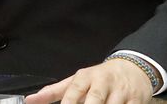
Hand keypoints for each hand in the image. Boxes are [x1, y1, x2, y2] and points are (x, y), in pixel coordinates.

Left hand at [25, 58, 153, 103]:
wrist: (133, 67)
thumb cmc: (100, 77)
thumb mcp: (77, 80)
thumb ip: (54, 92)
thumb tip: (30, 100)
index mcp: (87, 77)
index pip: (74, 91)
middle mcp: (104, 82)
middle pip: (95, 100)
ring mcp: (121, 91)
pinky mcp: (136, 100)